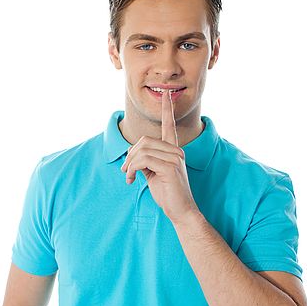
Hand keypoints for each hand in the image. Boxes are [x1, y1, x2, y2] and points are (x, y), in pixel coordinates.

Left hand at [120, 89, 199, 223]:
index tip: (167, 94)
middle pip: (144, 140)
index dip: (167, 109)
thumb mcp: (153, 174)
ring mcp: (174, 158)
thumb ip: (145, 161)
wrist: (181, 211)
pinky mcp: (169, 167)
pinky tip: (132, 179)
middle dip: (130, 155)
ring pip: (142, 150)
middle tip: (125, 171)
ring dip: (129, 164)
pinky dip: (132, 169)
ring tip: (128, 177)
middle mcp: (176, 151)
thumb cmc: (168, 194)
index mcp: (173, 150)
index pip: (169, 125)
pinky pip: (143, 160)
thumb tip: (131, 154)